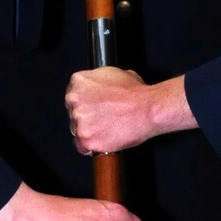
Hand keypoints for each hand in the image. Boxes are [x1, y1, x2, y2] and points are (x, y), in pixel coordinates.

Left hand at [65, 66, 195, 154]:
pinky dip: (92, 146)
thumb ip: (100, 81)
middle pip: (73, 112)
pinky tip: (104, 140)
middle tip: (103, 118)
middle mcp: (74, 99)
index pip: (74, 94)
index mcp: (79, 81)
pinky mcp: (85, 139)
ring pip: (77, 129)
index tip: (94, 107)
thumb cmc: (137, 94)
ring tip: (108, 128)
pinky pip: (82, 146)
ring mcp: (79, 120)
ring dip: (90, 130)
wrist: (148, 109)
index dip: (86, 102)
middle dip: (87, 116)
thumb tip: (101, 87)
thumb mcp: (116, 73)